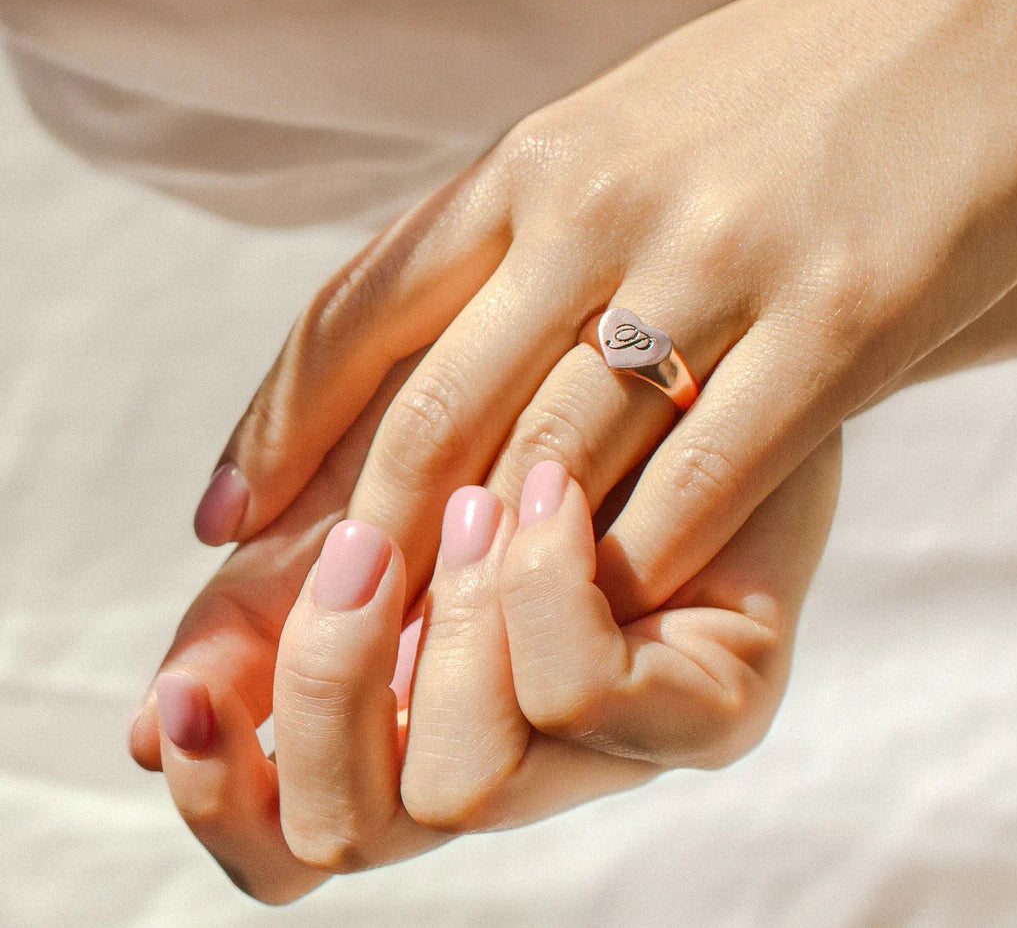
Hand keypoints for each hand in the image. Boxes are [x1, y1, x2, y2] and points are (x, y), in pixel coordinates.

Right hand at [154, 435, 839, 902]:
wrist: (670, 334)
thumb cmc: (514, 397)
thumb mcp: (363, 475)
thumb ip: (269, 595)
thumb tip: (142, 734)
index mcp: (412, 713)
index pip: (292, 840)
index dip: (219, 797)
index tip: (177, 696)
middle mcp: (508, 754)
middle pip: (355, 833)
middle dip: (327, 686)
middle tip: (361, 548)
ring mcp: (615, 746)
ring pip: (464, 784)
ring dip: (444, 623)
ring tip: (481, 498)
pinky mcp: (715, 703)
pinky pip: (584, 705)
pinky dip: (537, 595)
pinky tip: (546, 497)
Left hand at [194, 0, 1016, 622]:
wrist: (983, 13)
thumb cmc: (784, 87)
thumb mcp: (620, 130)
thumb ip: (528, 228)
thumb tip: (439, 332)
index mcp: (538, 162)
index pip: (360, 308)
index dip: (277, 426)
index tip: (224, 518)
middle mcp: (605, 211)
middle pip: (441, 407)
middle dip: (369, 534)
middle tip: (325, 622)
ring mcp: (721, 264)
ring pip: (563, 458)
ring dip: (494, 569)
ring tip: (444, 647)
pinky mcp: (841, 319)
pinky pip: (709, 474)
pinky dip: (644, 561)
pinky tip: (609, 615)